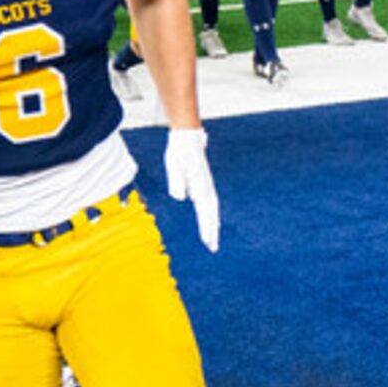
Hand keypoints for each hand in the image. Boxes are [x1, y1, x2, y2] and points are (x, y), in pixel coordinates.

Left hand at [164, 127, 220, 251]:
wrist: (187, 139)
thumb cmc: (179, 152)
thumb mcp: (174, 164)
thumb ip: (177, 181)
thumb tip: (180, 197)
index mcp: (200, 185)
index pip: (205, 210)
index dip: (206, 226)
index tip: (207, 240)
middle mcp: (206, 187)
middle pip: (212, 213)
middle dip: (212, 231)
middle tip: (213, 247)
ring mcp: (206, 186)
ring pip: (212, 209)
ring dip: (213, 224)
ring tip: (212, 239)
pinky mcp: (204, 185)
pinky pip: (209, 204)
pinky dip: (210, 215)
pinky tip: (209, 221)